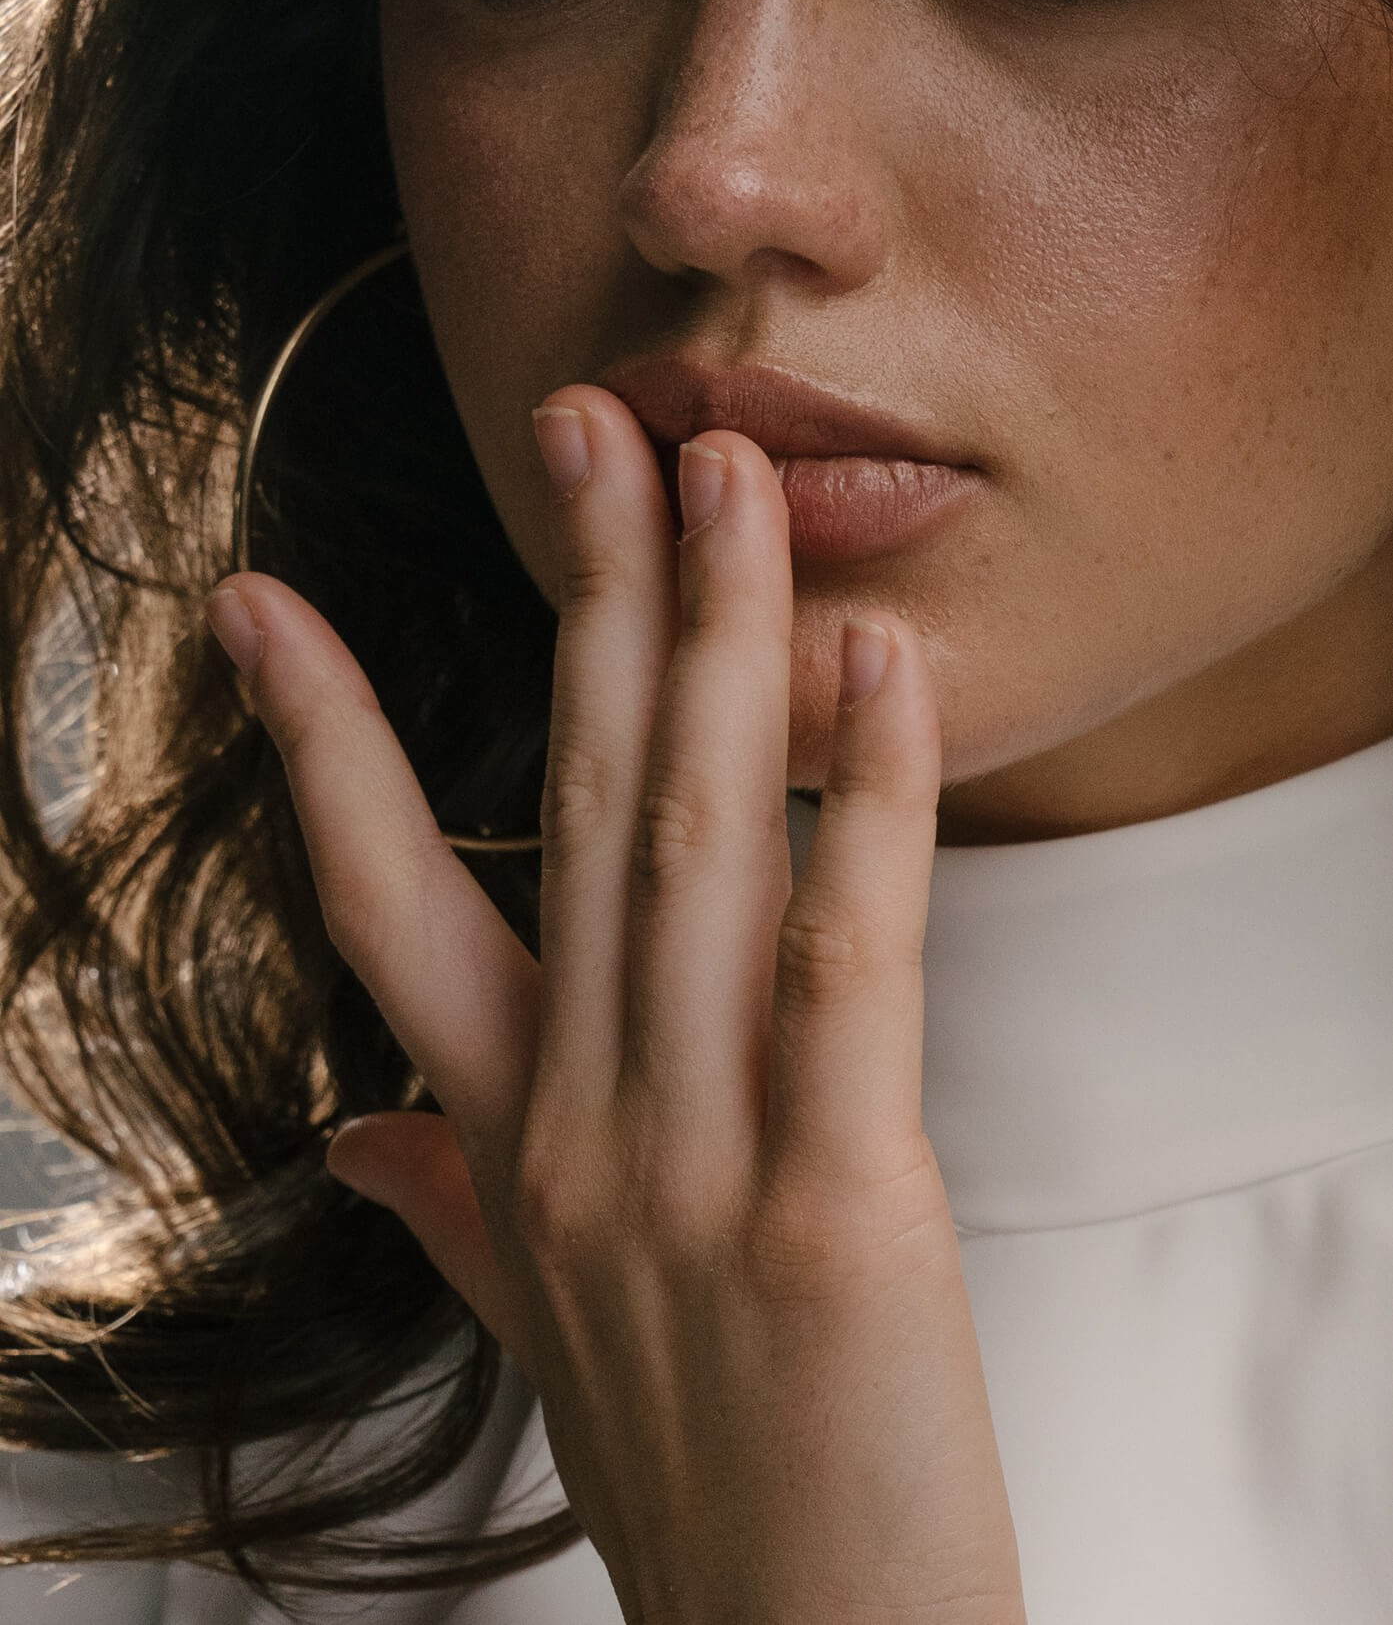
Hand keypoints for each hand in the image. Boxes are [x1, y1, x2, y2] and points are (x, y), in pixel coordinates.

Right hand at [206, 384, 1024, 1624]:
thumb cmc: (692, 1474)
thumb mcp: (540, 1327)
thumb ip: (455, 1207)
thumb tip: (364, 1138)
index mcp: (509, 1144)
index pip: (386, 903)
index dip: (324, 740)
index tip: (257, 602)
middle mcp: (578, 1130)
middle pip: (573, 809)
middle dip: (578, 597)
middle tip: (587, 424)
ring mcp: (693, 1166)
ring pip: (694, 850)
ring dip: (710, 644)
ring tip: (720, 480)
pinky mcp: (836, 1211)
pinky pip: (849, 968)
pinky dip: (867, 805)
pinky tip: (876, 667)